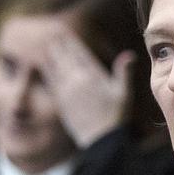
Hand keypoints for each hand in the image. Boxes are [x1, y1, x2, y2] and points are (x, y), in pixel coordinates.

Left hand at [43, 31, 136, 146]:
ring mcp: (67, 91)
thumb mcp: (124, 94)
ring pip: (55, 67)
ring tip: (47, 46)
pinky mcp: (61, 102)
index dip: (71, 42)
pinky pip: (51, 81)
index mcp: (94, 75)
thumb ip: (124, 73)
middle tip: (53, 34)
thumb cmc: (116, 118)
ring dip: (51, 55)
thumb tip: (129, 55)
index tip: (64, 33)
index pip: (79, 53)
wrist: (101, 141)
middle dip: (59, 45)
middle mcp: (78, 80)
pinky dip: (47, 71)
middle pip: (65, 57)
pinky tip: (43, 65)